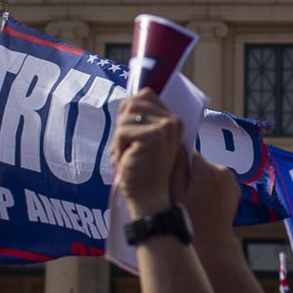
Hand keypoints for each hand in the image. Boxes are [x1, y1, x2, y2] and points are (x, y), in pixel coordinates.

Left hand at [108, 91, 186, 218]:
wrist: (149, 197)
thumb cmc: (143, 170)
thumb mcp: (146, 140)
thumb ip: (142, 119)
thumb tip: (126, 102)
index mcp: (174, 120)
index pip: (146, 94)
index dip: (130, 111)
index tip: (131, 134)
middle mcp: (173, 121)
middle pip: (133, 102)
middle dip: (123, 124)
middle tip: (129, 147)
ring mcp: (165, 127)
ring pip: (125, 117)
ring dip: (120, 138)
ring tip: (130, 155)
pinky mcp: (153, 136)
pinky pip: (121, 132)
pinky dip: (119, 148)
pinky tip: (129, 160)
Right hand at [184, 155, 240, 256]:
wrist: (212, 241)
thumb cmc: (189, 220)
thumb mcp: (175, 193)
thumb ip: (177, 167)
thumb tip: (178, 146)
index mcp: (206, 169)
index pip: (190, 153)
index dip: (180, 165)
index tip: (176, 179)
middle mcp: (222, 170)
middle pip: (201, 163)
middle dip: (192, 174)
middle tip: (186, 194)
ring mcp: (231, 180)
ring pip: (210, 172)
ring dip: (203, 181)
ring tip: (197, 201)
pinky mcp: (235, 189)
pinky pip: (220, 181)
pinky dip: (213, 188)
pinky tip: (207, 203)